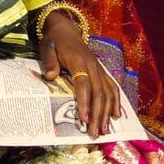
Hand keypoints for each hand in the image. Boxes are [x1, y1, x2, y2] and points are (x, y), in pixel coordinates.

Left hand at [40, 11, 121, 137]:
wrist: (65, 29)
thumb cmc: (54, 41)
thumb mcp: (46, 47)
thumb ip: (49, 61)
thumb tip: (50, 77)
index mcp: (78, 61)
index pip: (83, 84)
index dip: (85, 102)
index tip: (84, 119)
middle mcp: (92, 66)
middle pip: (98, 93)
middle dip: (97, 114)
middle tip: (94, 133)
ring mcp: (99, 69)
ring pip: (107, 93)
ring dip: (107, 112)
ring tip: (105, 130)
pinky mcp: (102, 71)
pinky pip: (112, 87)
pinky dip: (116, 101)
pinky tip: (116, 116)